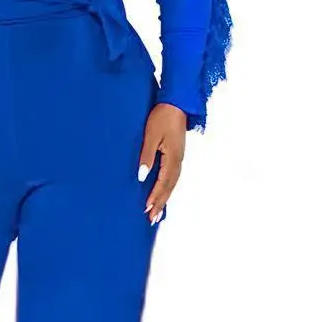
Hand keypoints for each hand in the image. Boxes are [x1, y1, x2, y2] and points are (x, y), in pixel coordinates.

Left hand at [138, 103, 185, 223]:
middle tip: (152, 219)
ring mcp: (179, 158)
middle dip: (160, 203)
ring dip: (164, 198)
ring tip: (157, 212)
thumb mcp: (151, 137)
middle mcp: (178, 161)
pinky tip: (163, 193)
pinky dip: (168, 188)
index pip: (163, 183)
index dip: (155, 197)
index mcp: (173, 158)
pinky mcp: (177, 155)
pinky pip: (173, 177)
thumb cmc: (162, 117)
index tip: (147, 209)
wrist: (176, 103)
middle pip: (169, 187)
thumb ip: (147, 157)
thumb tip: (142, 177)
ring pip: (172, 184)